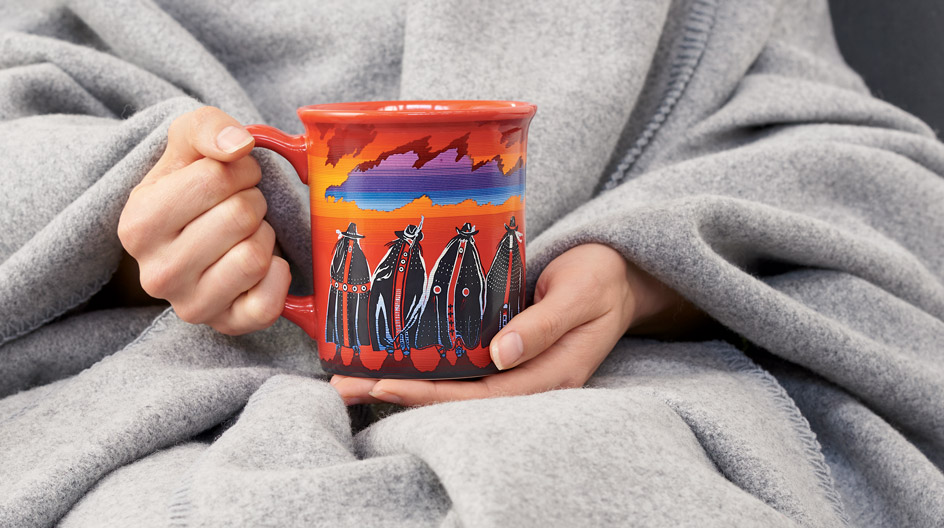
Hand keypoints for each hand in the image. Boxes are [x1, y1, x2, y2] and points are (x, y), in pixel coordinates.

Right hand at [118, 106, 290, 334]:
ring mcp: (190, 306)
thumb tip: (238, 146)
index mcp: (138, 225)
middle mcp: (156, 274)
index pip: (214, 178)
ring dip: (264, 235)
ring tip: (245, 234)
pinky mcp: (227, 327)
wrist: (195, 236)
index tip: (232, 177)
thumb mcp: (188, 144)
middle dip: (253, 201)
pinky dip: (278, 274)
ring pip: (255, 256)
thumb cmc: (191, 187)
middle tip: (241, 207)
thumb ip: (207, 128)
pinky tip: (262, 264)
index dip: (239, 169)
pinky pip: (269, 302)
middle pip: (240, 216)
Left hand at [331, 243, 694, 405]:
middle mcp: (528, 378)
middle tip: (345, 385)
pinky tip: (390, 356)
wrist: (620, 274)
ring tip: (351, 376)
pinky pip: (462, 367)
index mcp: (551, 374)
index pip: (481, 394)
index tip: (385, 382)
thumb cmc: (602, 278)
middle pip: (457, 399)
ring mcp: (517, 368)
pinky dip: (425, 364)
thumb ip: (542, 324)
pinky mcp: (506, 352)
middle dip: (401, 392)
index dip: (431, 393)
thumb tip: (499, 355)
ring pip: (455, 385)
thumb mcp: (579, 294)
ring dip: (405, 381)